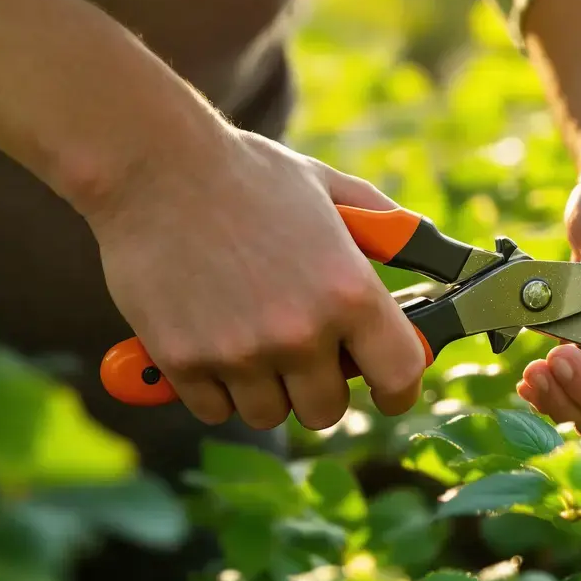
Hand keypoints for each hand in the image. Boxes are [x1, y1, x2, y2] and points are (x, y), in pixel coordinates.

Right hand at [86, 127, 426, 430]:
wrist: (153, 165)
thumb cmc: (248, 174)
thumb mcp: (332, 189)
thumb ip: (385, 227)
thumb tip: (428, 248)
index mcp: (349, 292)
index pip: (400, 376)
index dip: (398, 390)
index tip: (388, 389)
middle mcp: (301, 332)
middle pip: (328, 410)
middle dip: (320, 387)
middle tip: (304, 352)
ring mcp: (241, 352)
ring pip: (269, 415)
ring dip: (266, 388)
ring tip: (251, 337)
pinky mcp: (184, 362)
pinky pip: (215, 408)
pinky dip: (215, 387)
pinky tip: (211, 338)